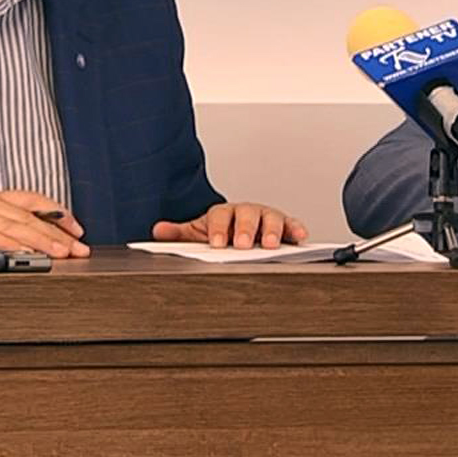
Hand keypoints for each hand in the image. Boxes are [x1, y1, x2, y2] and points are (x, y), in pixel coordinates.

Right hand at [0, 188, 89, 257]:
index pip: (28, 201)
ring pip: (15, 225)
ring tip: (64, 253)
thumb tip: (4, 242)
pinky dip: (11, 245)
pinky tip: (25, 255)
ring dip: (42, 240)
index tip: (76, 227)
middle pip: (28, 215)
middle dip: (58, 232)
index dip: (55, 213)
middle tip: (81, 248)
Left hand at [152, 202, 308, 248]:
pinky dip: (296, 229)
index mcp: (225, 213)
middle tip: (243, 244)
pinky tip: (299, 237)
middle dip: (246, 229)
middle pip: (248, 214)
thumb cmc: (222, 231)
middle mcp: (247, 212)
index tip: (217, 242)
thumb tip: (158, 231)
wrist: (240, 229)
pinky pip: (292, 225)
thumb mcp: (199, 233)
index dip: (219, 228)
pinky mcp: (284, 225)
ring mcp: (266, 217)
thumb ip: (181, 233)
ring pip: (272, 218)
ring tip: (271, 244)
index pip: (220, 216)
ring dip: (272, 230)